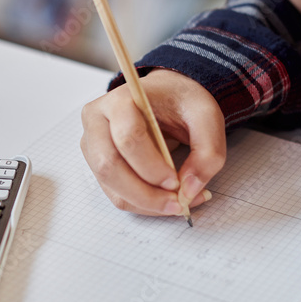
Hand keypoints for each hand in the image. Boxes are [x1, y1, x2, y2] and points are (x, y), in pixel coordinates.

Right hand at [80, 69, 225, 215]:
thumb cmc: (179, 101)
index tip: (176, 181)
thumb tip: (189, 190)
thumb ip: (207, 152)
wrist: (164, 96)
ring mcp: (92, 145)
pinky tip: (166, 200)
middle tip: (177, 203)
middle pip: (109, 167)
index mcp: (119, 101)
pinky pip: (117, 195)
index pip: (127, 138)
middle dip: (145, 194)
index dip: (151, 166)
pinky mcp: (98, 165)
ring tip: (178, 203)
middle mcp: (97, 122)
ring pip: (111, 187)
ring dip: (146, 204)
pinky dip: (143, 205)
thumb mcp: (206, 116)